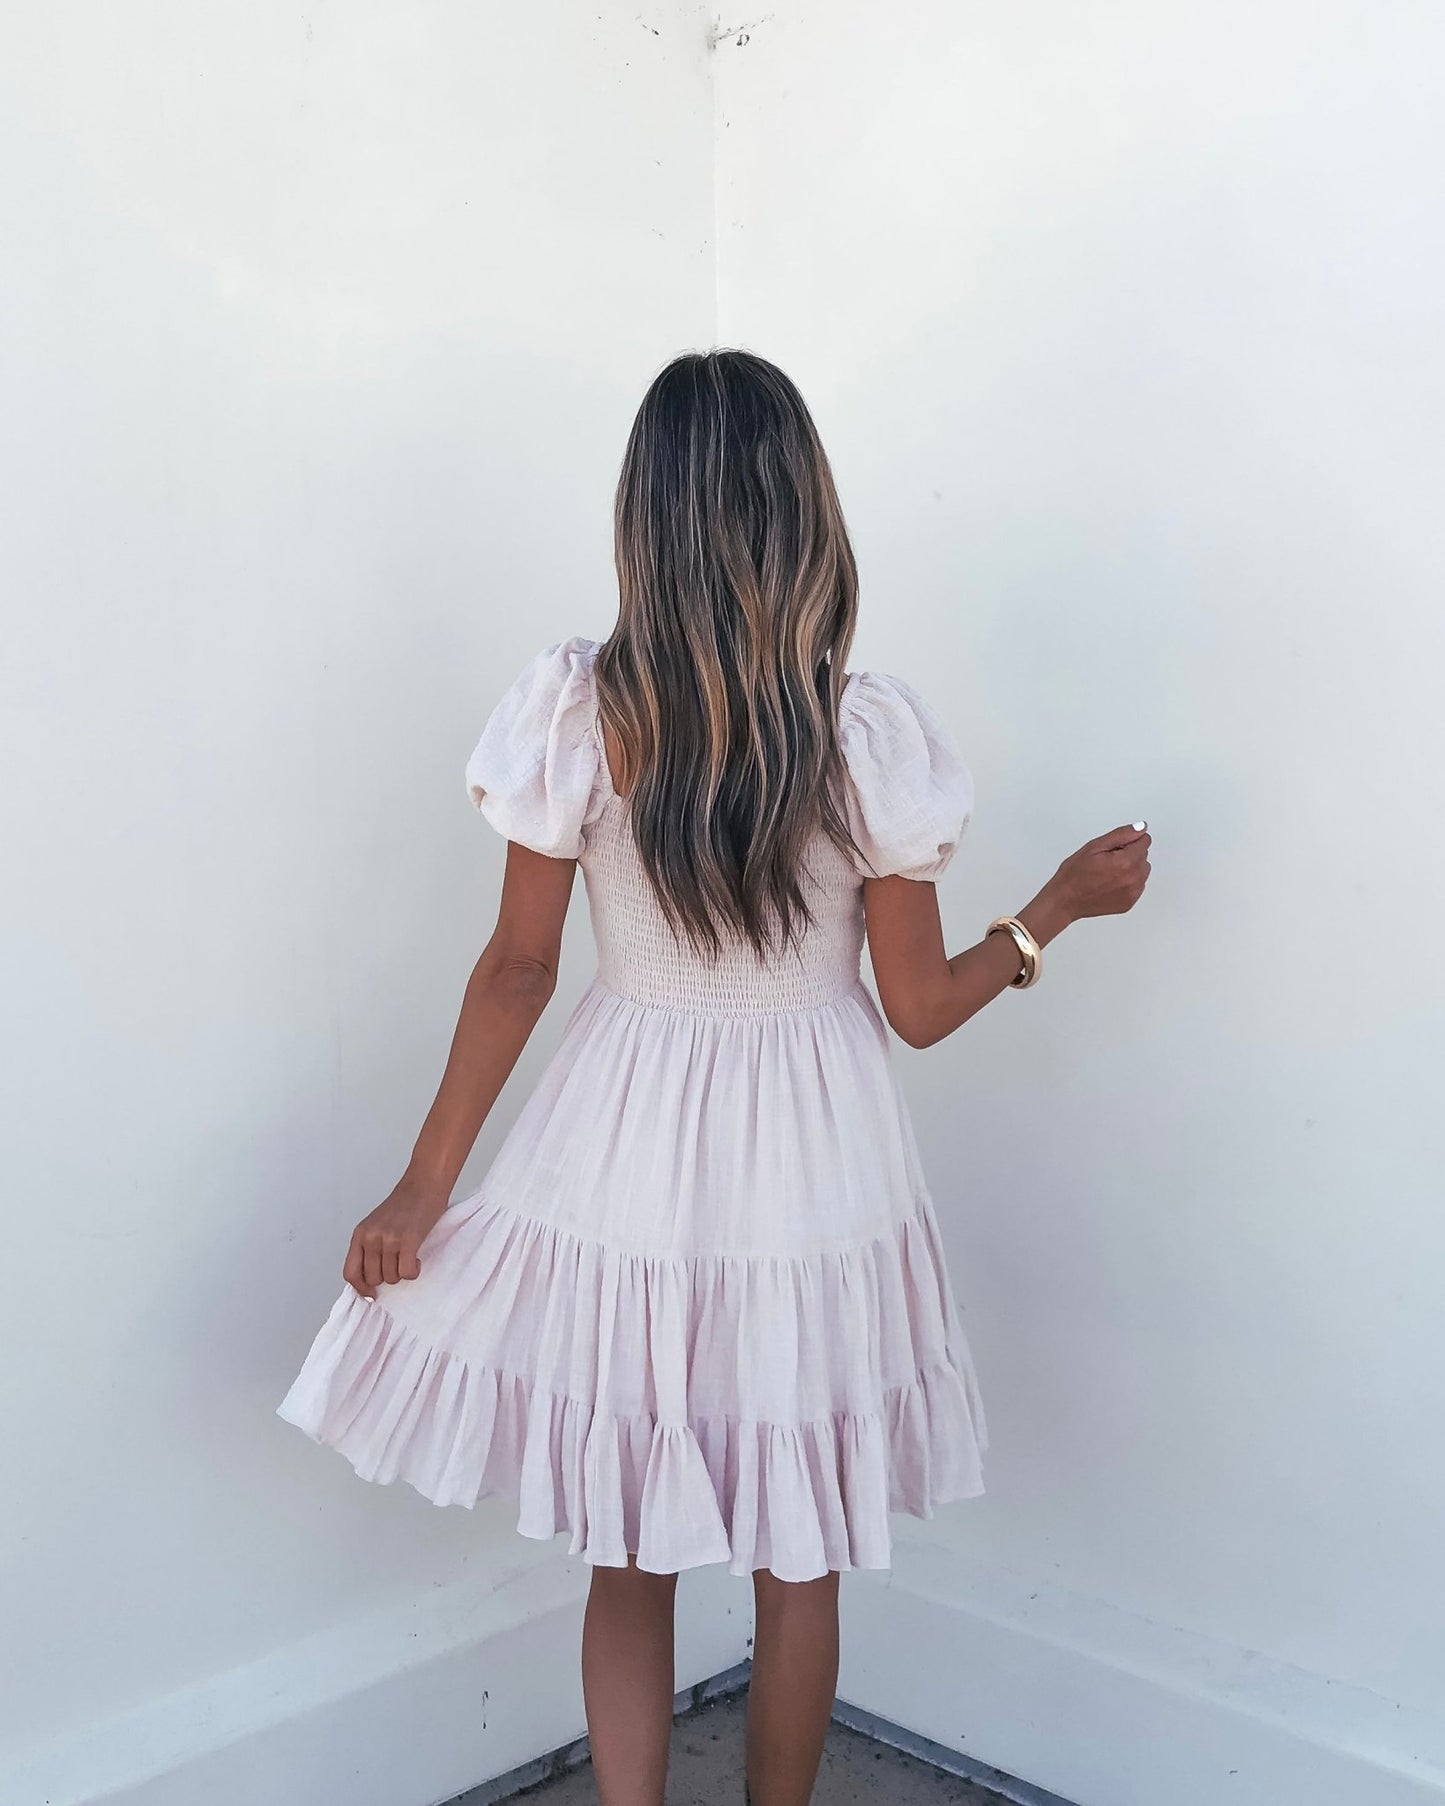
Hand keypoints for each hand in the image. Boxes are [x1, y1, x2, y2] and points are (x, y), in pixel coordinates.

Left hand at [343, 1175, 448, 1298]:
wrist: (424, 1185)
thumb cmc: (404, 1205)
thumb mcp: (376, 1224)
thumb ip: (369, 1247)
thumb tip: (370, 1278)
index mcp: (360, 1234)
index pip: (350, 1272)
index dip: (360, 1288)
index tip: (371, 1293)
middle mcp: (371, 1237)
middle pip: (373, 1278)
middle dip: (387, 1277)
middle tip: (398, 1263)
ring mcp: (389, 1238)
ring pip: (391, 1277)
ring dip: (402, 1273)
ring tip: (409, 1256)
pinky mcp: (408, 1240)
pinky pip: (407, 1272)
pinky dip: (413, 1271)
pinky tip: (417, 1260)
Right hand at [1045, 821, 1152, 923]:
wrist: (1065, 901)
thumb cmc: (1074, 875)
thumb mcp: (1094, 846)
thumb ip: (1122, 835)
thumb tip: (1141, 827)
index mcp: (1126, 861)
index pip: (1144, 840)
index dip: (1127, 841)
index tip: (1112, 849)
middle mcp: (1133, 878)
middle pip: (1144, 855)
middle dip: (1129, 854)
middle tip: (1107, 861)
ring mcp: (1133, 892)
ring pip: (1142, 870)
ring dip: (1131, 868)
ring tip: (1108, 873)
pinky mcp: (1130, 902)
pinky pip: (1138, 885)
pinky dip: (1128, 882)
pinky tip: (1110, 883)